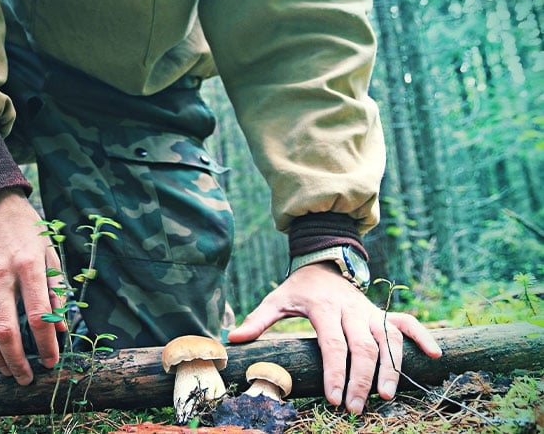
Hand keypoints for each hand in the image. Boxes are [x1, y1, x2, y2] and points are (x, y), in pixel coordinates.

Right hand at [0, 189, 65, 384]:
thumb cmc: (28, 230)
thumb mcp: (51, 253)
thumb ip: (56, 291)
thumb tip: (60, 328)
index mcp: (29, 266)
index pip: (37, 316)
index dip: (45, 344)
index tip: (51, 361)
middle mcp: (1, 275)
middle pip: (5, 329)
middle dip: (17, 360)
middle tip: (27, 378)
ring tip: (8, 370)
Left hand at [227, 263, 441, 412]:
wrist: (323, 261)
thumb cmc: (299, 288)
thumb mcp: (276, 300)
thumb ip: (258, 320)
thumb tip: (233, 340)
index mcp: (325, 308)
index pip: (333, 344)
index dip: (336, 372)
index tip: (335, 397)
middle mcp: (352, 310)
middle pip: (363, 348)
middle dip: (361, 380)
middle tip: (357, 409)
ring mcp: (370, 311)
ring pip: (389, 339)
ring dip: (391, 368)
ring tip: (387, 397)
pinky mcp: (383, 312)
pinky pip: (407, 322)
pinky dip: (422, 336)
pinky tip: (435, 354)